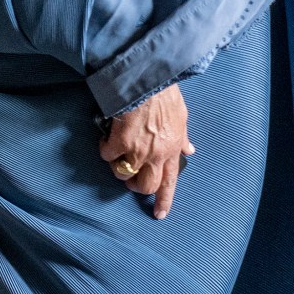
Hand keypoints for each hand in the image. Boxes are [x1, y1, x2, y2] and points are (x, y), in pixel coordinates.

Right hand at [99, 84, 193, 219]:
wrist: (148, 79)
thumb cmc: (165, 95)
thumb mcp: (182, 117)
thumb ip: (182, 138)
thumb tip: (189, 150)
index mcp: (172, 150)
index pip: (170, 183)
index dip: (164, 201)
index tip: (159, 215)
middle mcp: (157, 155)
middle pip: (145, 185)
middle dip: (134, 186)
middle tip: (129, 177)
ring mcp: (138, 149)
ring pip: (123, 173)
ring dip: (117, 166)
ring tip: (115, 153)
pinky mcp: (119, 141)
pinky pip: (107, 155)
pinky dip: (105, 148)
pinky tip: (106, 137)